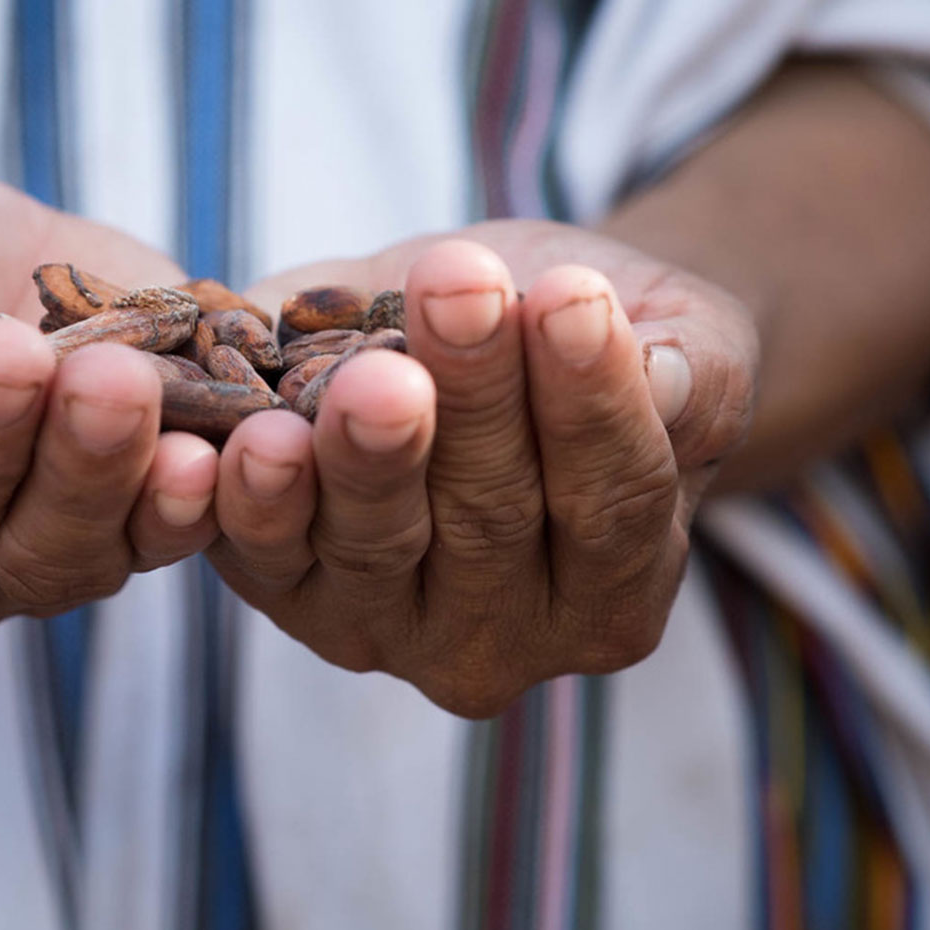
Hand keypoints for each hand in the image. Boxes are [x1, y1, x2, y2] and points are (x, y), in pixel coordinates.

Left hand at [209, 222, 756, 716]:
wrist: (481, 339)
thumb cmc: (583, 340)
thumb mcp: (677, 341)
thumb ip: (689, 371)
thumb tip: (665, 377)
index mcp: (615, 593)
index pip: (613, 501)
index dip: (591, 399)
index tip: (571, 294)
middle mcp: (503, 639)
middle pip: (489, 521)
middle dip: (474, 398)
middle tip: (459, 289)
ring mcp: (384, 629)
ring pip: (374, 544)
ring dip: (364, 456)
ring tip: (365, 377)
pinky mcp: (284, 594)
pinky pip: (262, 554)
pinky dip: (247, 501)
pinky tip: (239, 440)